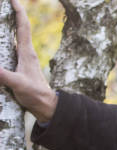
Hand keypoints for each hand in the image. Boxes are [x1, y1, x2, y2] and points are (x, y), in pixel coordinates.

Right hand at [0, 0, 56, 121]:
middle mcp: (26, 53)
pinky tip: (1, 41)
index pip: (23, 26)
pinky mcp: (20, 66)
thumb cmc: (35, 95)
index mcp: (27, 53)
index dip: (18, 11)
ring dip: (7, 26)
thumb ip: (4, 76)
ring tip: (0, 18)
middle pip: (19, 28)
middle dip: (11, 14)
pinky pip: (10, 49)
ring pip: (14, 37)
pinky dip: (4, 41)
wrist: (46, 105)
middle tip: (3, 5)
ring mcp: (23, 59)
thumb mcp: (19, 85)